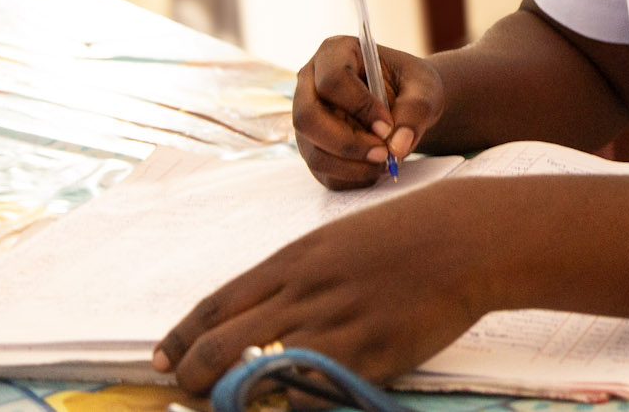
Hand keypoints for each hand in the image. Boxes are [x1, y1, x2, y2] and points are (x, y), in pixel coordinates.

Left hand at [154, 180, 492, 392]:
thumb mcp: (339, 242)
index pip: (214, 307)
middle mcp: (302, 292)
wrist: (466, 237)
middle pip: (219, 346)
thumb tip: (261, 307)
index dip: (180, 339)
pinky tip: (287, 404)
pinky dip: (288, 404)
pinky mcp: (367, 354)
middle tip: (187, 393)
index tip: (162, 360)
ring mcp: (333, 325)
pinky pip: (307, 392)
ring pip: (251, 372)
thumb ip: (298, 275)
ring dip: (228, 397)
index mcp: (293, 261)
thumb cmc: (407, 235)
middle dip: (191, 378)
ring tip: (227, 405)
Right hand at [294, 37, 445, 188]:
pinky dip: (352, 177)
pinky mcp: (312, 147)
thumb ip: (416, 110)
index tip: (388, 126)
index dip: (359, 106)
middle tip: (384, 154)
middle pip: (307, 117)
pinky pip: (322, 171)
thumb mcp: (425, 89)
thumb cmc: (412, 87)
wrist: (408, 103)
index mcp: (335, 53)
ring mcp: (306, 118)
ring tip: (386, 162)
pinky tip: (376, 167)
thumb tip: (397, 145)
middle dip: (347, 143)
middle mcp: (310, 84)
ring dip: (351, 165)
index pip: (332, 80)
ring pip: (313, 150)